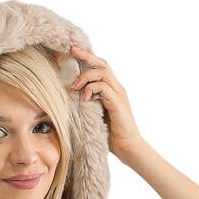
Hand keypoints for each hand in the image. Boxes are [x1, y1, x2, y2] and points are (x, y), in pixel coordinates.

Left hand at [67, 43, 143, 162]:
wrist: (128, 148)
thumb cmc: (112, 136)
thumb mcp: (96, 116)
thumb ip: (89, 104)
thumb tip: (74, 97)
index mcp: (112, 90)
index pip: (101, 68)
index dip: (88, 58)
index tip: (73, 51)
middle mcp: (117, 89)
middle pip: (103, 64)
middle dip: (86, 56)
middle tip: (71, 51)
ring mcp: (119, 95)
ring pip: (103, 72)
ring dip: (86, 76)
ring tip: (74, 87)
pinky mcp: (118, 103)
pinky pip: (103, 88)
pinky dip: (91, 89)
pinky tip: (84, 99)